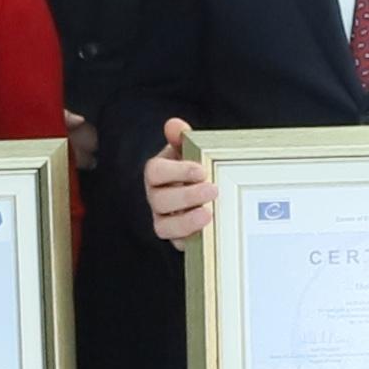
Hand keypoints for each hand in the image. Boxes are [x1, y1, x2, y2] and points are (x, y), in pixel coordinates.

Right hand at [143, 120, 212, 243]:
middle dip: (186, 196)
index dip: (176, 172)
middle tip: (213, 190)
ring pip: (164, 226)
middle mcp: (156, 198)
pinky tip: (208, 232)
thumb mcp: (190, 151)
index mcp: (157, 174)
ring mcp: (164, 220)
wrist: (206, 191)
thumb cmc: (195, 168)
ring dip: (186, 221)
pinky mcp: (177, 238)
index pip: (155, 172)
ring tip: (209, 214)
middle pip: (159, 200)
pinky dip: (191, 238)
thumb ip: (182, 139)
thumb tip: (173, 125)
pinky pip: (178, 244)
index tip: (201, 170)